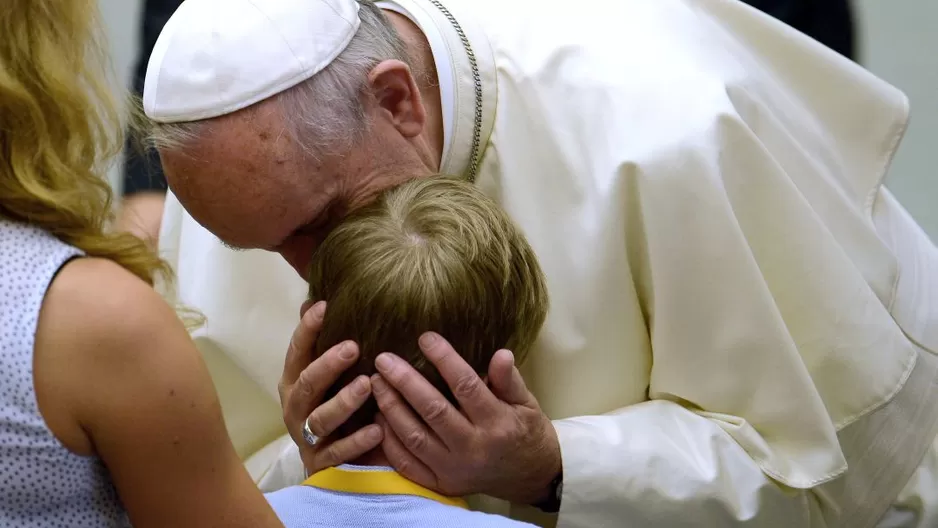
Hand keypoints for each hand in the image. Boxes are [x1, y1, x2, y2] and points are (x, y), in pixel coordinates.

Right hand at [279, 301, 383, 474]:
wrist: (331, 464)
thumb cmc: (332, 407)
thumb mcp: (326, 376)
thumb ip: (321, 343)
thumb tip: (314, 298)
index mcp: (295, 382)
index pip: (297, 352)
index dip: (307, 330)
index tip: (324, 307)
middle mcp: (296, 408)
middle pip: (306, 384)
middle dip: (327, 365)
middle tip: (353, 346)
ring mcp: (308, 437)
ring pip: (321, 418)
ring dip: (343, 401)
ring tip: (367, 385)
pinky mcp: (323, 462)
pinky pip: (339, 452)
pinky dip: (358, 441)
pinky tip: (379, 430)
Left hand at [371, 332, 560, 504]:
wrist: (529, 477)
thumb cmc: (525, 432)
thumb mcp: (527, 403)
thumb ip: (510, 380)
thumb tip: (501, 353)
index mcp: (497, 423)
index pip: (466, 386)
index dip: (444, 359)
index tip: (425, 337)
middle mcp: (473, 448)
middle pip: (432, 410)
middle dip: (404, 382)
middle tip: (384, 359)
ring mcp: (454, 469)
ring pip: (414, 436)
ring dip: (391, 408)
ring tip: (375, 382)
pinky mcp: (440, 485)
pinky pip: (407, 464)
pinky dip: (389, 442)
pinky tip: (378, 418)